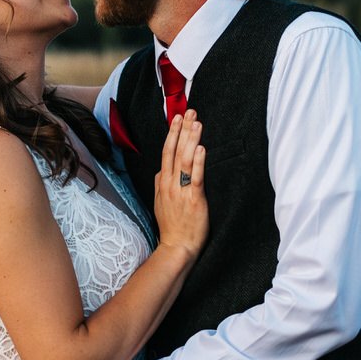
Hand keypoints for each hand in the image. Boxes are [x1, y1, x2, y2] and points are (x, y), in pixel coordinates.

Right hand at [152, 111, 206, 259]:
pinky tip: (200, 148)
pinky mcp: (193, 199)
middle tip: (189, 112)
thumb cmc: (172, 227)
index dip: (172, 134)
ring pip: (184, 160)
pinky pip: (195, 177)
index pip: (166, 152)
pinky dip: (197, 162)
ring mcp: (180, 191)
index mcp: (163, 183)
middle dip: (181, 130)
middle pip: (174, 151)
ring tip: (197, 123)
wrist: (176, 247)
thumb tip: (162, 170)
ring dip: (190, 140)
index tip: (177, 119)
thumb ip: (162, 184)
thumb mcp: (160, 202)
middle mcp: (169, 184)